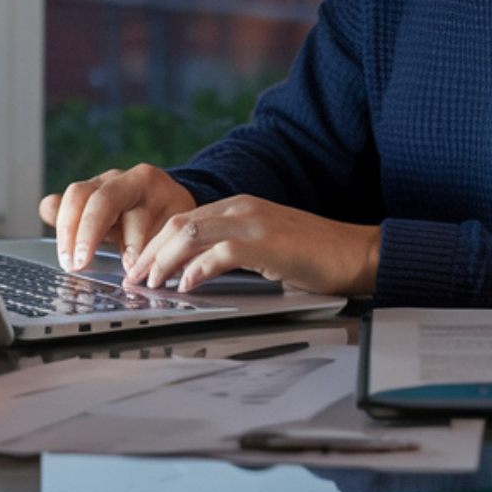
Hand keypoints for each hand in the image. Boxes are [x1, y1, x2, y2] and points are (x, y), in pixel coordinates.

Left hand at [38, 164, 197, 271]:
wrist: (179, 205)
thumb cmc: (134, 216)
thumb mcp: (103, 218)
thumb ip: (73, 215)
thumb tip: (46, 206)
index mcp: (104, 183)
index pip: (77, 195)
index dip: (66, 226)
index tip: (67, 259)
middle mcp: (128, 180)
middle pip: (101, 200)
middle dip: (87, 234)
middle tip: (82, 263)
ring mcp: (155, 189)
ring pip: (135, 216)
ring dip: (128, 248)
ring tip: (126, 270)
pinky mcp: (180, 201)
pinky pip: (163, 228)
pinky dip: (153, 251)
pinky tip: (149, 266)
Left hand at [131, 194, 379, 296]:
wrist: (357, 253)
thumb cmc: (314, 254)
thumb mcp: (263, 245)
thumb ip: (230, 248)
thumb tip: (192, 270)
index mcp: (238, 206)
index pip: (181, 219)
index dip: (154, 244)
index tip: (139, 267)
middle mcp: (242, 208)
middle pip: (178, 224)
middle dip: (150, 253)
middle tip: (135, 279)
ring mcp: (255, 223)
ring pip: (191, 234)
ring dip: (165, 261)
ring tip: (153, 284)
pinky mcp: (267, 244)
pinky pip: (221, 253)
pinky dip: (198, 269)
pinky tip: (187, 285)